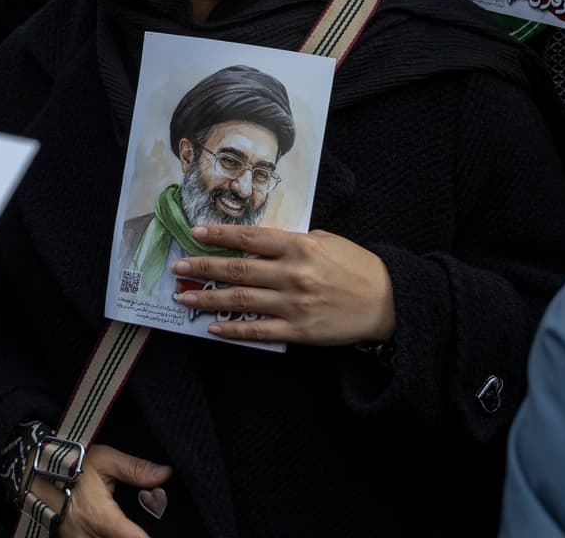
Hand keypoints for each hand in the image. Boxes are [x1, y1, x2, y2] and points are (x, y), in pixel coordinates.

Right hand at [28, 444, 170, 537]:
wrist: (33, 475)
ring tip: (129, 527)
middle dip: (133, 536)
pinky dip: (106, 536)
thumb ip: (135, 468)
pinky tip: (114, 529)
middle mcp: (88, 537)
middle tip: (141, 528)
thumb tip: (165, 473)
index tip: (162, 536)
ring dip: (119, 536)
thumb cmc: (70, 465)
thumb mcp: (104, 460)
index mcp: (101, 518)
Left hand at [172, 226, 396, 346]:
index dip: (219, 235)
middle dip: (203, 268)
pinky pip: (258, 331)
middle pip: (237, 270)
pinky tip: (213, 328)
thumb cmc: (355, 266)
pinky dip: (233, 330)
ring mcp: (293, 304)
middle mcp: (292, 274)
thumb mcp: (325, 241)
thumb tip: (255, 243)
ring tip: (184, 297)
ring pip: (240, 301)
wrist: (387, 301)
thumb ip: (291, 241)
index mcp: (299, 246)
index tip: (195, 234)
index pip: (250, 238)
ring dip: (208, 299)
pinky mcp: (298, 331)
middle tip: (178, 268)